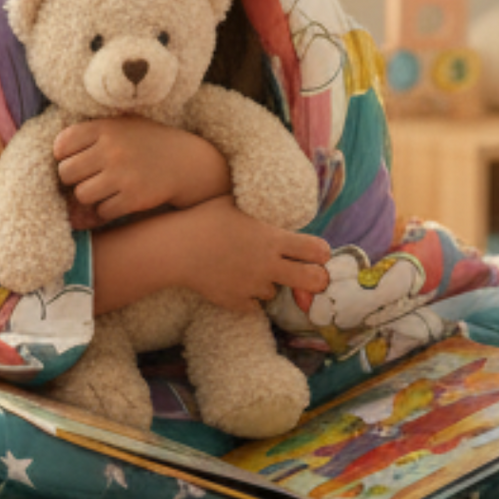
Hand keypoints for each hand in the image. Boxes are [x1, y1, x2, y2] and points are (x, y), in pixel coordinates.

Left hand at [53, 117, 229, 228]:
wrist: (186, 162)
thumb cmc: (145, 144)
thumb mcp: (120, 126)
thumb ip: (88, 137)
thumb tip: (55, 164)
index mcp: (105, 128)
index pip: (61, 144)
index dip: (63, 156)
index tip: (76, 159)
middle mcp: (112, 149)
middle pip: (66, 173)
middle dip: (73, 179)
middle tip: (88, 178)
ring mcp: (123, 175)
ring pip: (81, 195)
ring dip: (89, 197)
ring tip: (104, 189)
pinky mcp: (134, 198)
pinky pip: (102, 211)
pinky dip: (107, 210)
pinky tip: (119, 199)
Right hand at [129, 198, 331, 317]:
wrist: (176, 248)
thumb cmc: (203, 219)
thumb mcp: (234, 202)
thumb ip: (258, 204)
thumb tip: (269, 192)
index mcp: (272, 238)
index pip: (317, 250)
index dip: (322, 253)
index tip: (317, 253)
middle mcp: (268, 264)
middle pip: (313, 280)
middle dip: (317, 279)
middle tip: (312, 276)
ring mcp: (253, 285)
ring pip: (276, 292)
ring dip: (269, 284)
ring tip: (252, 271)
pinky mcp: (236, 301)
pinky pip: (253, 305)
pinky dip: (248, 298)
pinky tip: (236, 284)